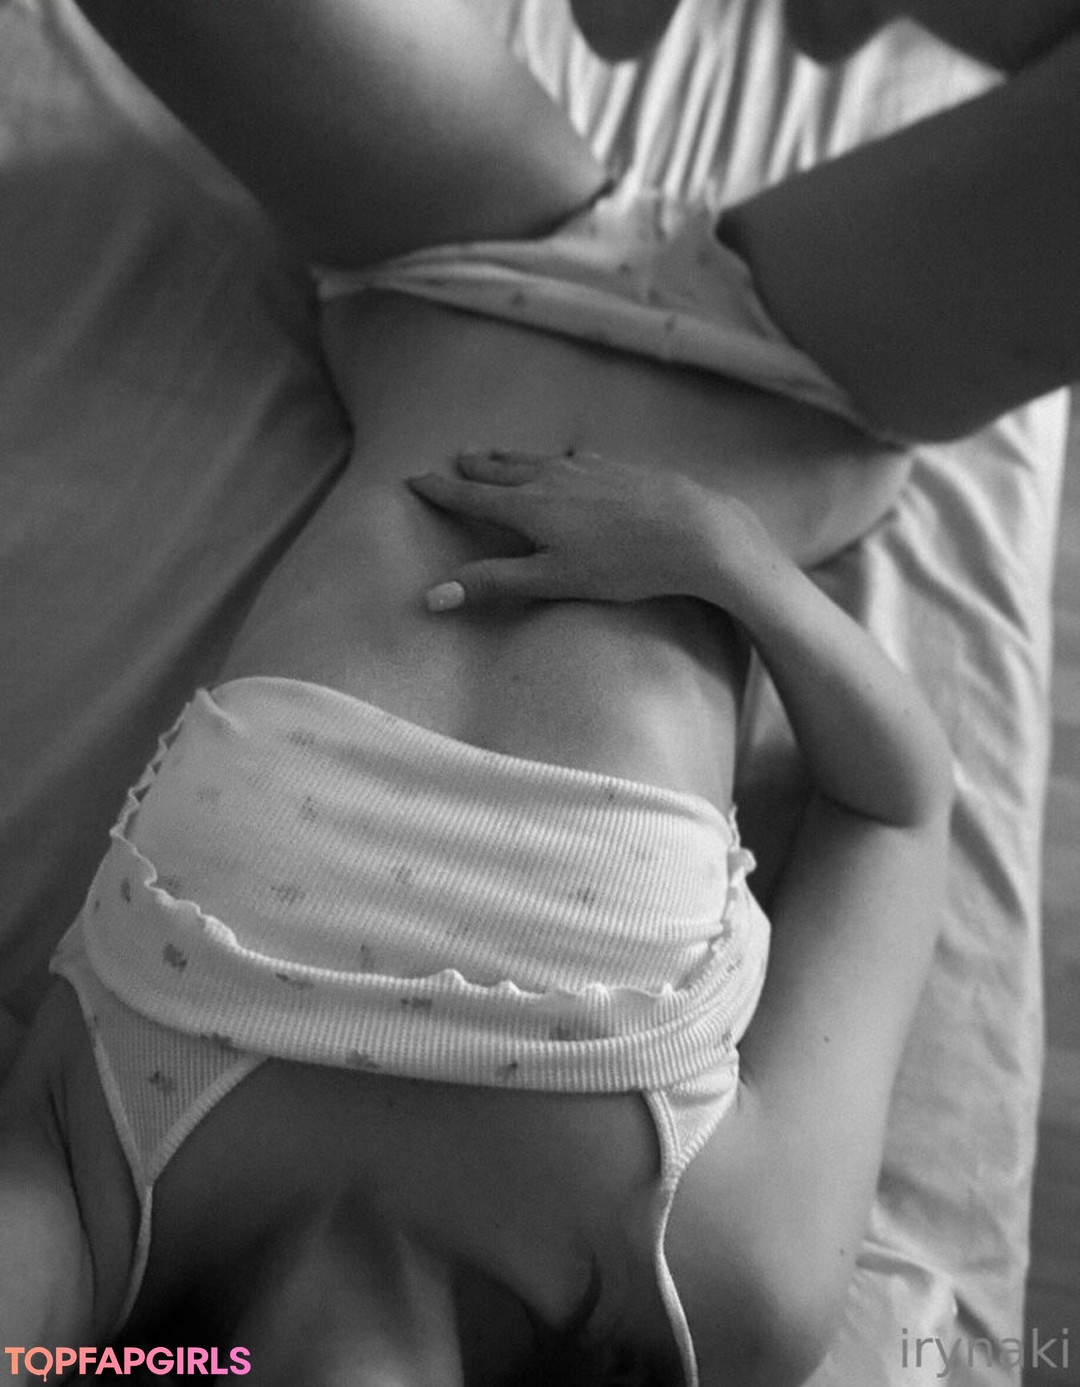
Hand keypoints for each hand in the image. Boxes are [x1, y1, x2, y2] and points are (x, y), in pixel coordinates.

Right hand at [407, 449, 709, 610]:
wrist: (695, 530)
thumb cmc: (624, 564)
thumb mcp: (553, 581)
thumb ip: (494, 584)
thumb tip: (431, 596)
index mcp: (529, 507)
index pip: (472, 498)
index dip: (440, 491)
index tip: (414, 480)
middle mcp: (552, 478)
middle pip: (502, 471)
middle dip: (474, 468)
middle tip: (453, 459)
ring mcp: (587, 468)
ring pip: (537, 460)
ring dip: (510, 458)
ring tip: (494, 454)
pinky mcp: (619, 467)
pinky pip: (574, 458)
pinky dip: (555, 459)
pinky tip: (567, 459)